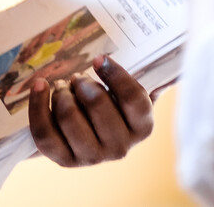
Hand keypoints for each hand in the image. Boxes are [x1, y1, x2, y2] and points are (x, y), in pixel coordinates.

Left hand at [28, 56, 154, 166]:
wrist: (89, 136)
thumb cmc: (116, 105)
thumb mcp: (135, 92)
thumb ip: (153, 76)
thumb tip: (176, 54)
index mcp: (143, 127)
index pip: (133, 97)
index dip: (115, 75)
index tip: (99, 59)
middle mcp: (120, 147)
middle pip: (97, 104)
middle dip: (82, 83)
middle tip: (77, 77)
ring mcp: (91, 157)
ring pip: (68, 116)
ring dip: (62, 93)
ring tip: (63, 87)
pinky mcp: (64, 160)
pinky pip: (45, 132)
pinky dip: (38, 105)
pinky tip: (39, 86)